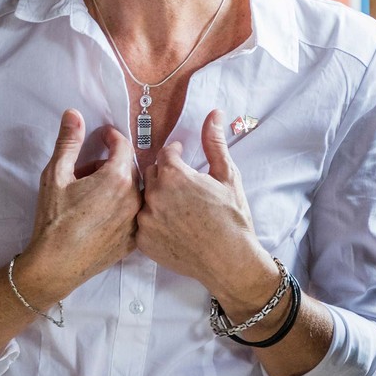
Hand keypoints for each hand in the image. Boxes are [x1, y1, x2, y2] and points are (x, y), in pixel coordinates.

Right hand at [20, 110, 140, 299]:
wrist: (56, 265)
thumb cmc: (53, 219)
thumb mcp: (55, 175)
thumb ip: (68, 142)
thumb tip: (73, 114)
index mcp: (117, 178)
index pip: (122, 146)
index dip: (111, 137)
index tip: (102, 136)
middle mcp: (134, 198)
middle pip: (128, 168)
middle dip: (109, 162)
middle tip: (86, 170)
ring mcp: (136, 221)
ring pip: (133, 191)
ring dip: (116, 185)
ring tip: (90, 193)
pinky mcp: (134, 240)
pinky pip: (133, 214)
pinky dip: (120, 208)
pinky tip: (99, 214)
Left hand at [137, 110, 274, 301]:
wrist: (230, 260)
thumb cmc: (232, 218)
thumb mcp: (227, 175)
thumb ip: (214, 143)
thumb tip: (214, 114)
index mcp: (173, 174)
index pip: (165, 154)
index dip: (176, 155)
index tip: (183, 159)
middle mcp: (154, 195)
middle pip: (151, 173)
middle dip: (166, 175)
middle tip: (183, 187)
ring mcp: (146, 219)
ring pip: (145, 198)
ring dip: (157, 198)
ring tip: (178, 208)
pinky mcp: (143, 240)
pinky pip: (142, 222)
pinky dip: (154, 221)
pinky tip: (172, 226)